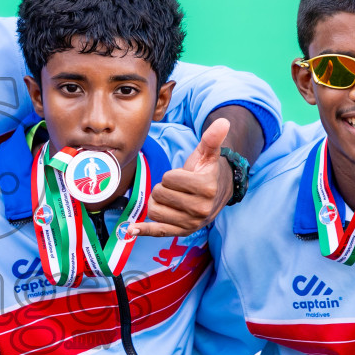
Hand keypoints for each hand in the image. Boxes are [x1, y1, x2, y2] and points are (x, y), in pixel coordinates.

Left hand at [127, 118, 229, 237]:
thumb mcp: (208, 154)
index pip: (169, 179)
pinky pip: (159, 231)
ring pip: (155, 210)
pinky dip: (144, 231)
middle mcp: (200, 209)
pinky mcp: (183, 232)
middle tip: (177, 188)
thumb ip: (212, 139)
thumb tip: (223, 122)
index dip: (171, 174)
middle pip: (160, 194)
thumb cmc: (207, 171)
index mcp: (207, 188)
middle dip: (164, 187)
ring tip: (171, 198)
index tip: (182, 176)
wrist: (218, 194)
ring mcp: (191, 223)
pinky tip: (131, 229)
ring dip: (157, 201)